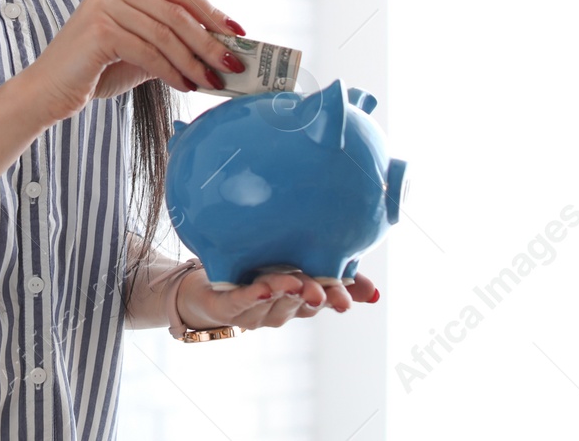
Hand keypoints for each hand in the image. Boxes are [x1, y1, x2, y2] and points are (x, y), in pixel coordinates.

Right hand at [20, 0, 244, 122]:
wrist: (49, 92)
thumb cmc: (96, 71)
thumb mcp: (142, 50)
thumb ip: (174, 42)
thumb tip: (222, 48)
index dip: (213, 10)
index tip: (239, 33)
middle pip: (177, 10)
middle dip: (210, 40)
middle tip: (234, 63)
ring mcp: (104, 3)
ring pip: (166, 32)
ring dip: (195, 60)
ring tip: (213, 81)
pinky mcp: (99, 28)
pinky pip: (148, 50)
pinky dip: (172, 70)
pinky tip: (185, 86)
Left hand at [175, 267, 379, 331]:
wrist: (203, 289)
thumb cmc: (254, 273)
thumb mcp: (297, 268)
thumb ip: (334, 276)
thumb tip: (376, 293)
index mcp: (297, 300)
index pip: (324, 300)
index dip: (340, 297)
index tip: (358, 296)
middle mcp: (278, 309)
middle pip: (300, 303)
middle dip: (315, 297)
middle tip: (330, 294)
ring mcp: (253, 310)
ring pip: (272, 301)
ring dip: (285, 292)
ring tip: (298, 283)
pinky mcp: (226, 305)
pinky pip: (239, 301)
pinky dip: (251, 295)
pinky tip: (262, 288)